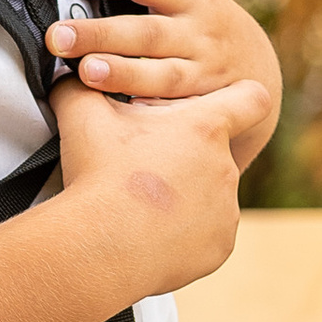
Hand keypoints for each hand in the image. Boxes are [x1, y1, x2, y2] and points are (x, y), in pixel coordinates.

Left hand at [46, 0, 281, 153]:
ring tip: (87, 72)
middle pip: (147, 31)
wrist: (258, 71)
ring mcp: (204, 72)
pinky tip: (120, 119)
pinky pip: (174, 111)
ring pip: (162, 75)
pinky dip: (148, 113)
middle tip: (60, 36)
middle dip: (100, 33)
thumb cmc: (202, 28)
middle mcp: (199, 32)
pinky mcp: (205, 108)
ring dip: (122, 74)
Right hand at [50, 74, 255, 296]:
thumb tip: (68, 73)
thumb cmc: (98, 176)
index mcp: (205, 128)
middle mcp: (225, 167)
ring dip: (184, 200)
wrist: (101, 246)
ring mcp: (226, 211)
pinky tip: (151, 237)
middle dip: (184, 160)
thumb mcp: (82, 115)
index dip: (241, 101)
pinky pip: (206, 237)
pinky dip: (183, 237)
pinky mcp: (219, 247)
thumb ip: (79, 85)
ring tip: (142, 209)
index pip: (252, 99)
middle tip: (143, 171)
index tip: (219, 111)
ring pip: (209, 198)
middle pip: (215, 154)